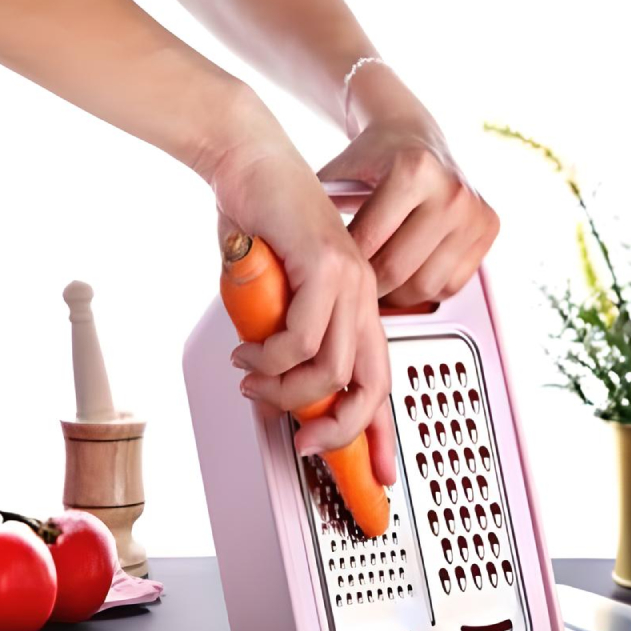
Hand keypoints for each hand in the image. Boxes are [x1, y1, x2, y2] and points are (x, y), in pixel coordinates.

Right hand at [199, 86, 395, 484]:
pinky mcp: (326, 264)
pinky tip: (248, 353)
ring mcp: (350, 280)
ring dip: (285, 391)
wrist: (251, 160)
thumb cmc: (261, 228)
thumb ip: (286, 344)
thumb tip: (278, 391)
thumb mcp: (278, 302)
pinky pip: (300, 338)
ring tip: (254, 383)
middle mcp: (365, 297)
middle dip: (339, 429)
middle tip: (304, 444)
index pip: (380, 380)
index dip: (382, 433)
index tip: (378, 470)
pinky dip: (269, 358)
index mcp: (359, 307)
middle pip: (372, 387)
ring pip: (331, 369)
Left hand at [318, 111, 499, 306]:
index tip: (327, 276)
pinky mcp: (489, 228)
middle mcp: (451, 190)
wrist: (414, 133)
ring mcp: (474, 211)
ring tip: (375, 285)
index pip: (368, 246)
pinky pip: (450, 284)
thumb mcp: (337, 174)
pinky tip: (407, 275)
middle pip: (398, 271)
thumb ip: (317, 213)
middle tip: (348, 288)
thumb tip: (289, 259)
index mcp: (414, 170)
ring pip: (425, 286)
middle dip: (367, 287)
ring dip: (396, 294)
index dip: (343, 268)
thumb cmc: (374, 157)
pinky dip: (425, 288)